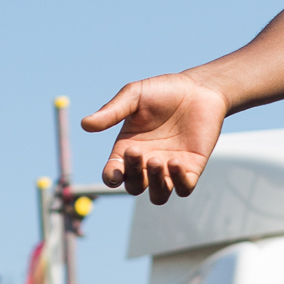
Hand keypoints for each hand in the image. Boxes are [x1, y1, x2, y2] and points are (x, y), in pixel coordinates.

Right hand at [81, 71, 227, 202]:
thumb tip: (85, 124)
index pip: (114, 175)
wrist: (198, 88)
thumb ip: (112, 111)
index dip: (111, 177)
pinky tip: (175, 162)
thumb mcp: (134, 96)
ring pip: (158, 195)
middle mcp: (147, 164)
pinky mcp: (192, 168)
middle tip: (138, 151)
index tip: (115, 169)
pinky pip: (183, 188)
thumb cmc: (163, 91)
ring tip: (157, 160)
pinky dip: (179, 182)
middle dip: (134, 175)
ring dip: (156, 184)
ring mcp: (170, 169)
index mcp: (128, 150)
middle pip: (135, 187)